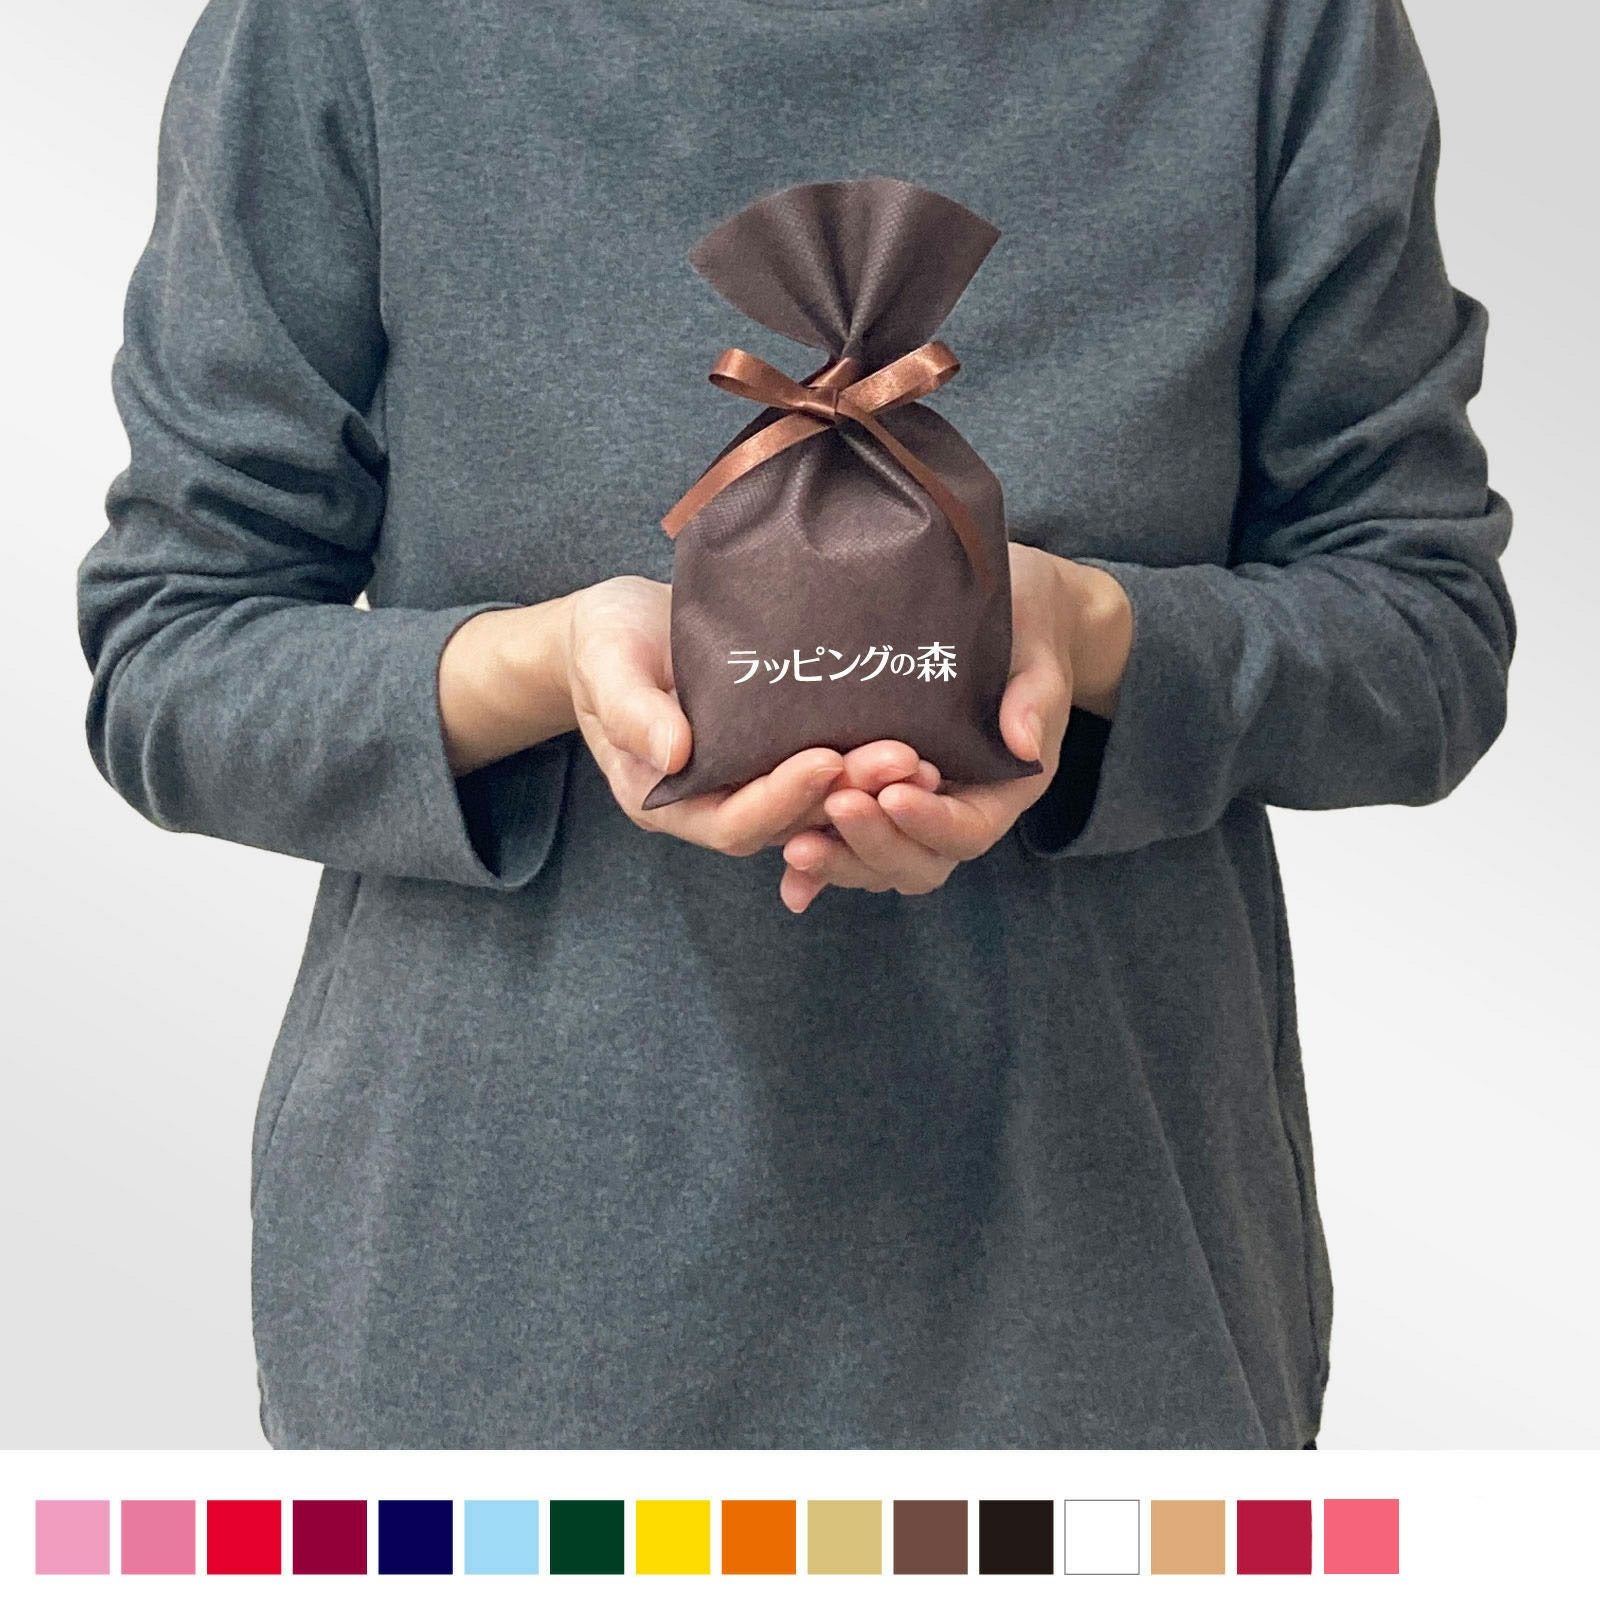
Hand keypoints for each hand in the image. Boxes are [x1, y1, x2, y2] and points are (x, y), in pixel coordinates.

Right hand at [439, 576, 940, 856]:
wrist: (623, 624)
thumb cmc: (605, 643)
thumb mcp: (606, 665)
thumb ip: (633, 711)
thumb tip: (673, 756)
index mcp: (668, 798)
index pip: (733, 822)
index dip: (781, 799)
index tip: (825, 760)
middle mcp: (717, 802)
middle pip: (790, 821)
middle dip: (846, 795)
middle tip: (904, 759)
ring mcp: (752, 782)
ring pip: (820, 803)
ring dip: (871, 785)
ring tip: (922, 756)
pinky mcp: (780, 754)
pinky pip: (829, 773)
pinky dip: (868, 765)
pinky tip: (917, 737)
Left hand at [778, 544, 1131, 910]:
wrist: (1008, 614)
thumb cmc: (1025, 628)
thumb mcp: (1038, 651)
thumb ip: (1034, 697)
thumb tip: (1024, 742)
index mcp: (1001, 788)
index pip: (968, 830)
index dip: (931, 822)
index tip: (894, 794)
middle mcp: (955, 811)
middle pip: (919, 863)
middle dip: (875, 843)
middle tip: (838, 805)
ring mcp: (911, 813)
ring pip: (877, 864)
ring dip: (839, 859)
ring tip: (796, 843)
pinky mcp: (871, 800)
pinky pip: (844, 847)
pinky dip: (818, 871)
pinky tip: (786, 879)